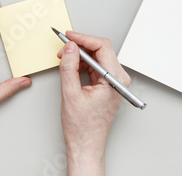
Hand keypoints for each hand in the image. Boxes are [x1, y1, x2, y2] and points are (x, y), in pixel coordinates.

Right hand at [57, 31, 130, 175]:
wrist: (86, 145)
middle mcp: (118, 79)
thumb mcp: (70, 93)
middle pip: (101, 50)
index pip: (102, 47)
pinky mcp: (108, 85)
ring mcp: (114, 82)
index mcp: (115, 80)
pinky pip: (96, 66)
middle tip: (63, 46)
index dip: (83, 38)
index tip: (68, 36)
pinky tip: (71, 65)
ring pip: (98, 57)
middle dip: (80, 45)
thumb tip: (70, 47)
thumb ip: (69, 67)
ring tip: (64, 57)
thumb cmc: (82, 127)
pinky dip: (83, 63)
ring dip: (80, 54)